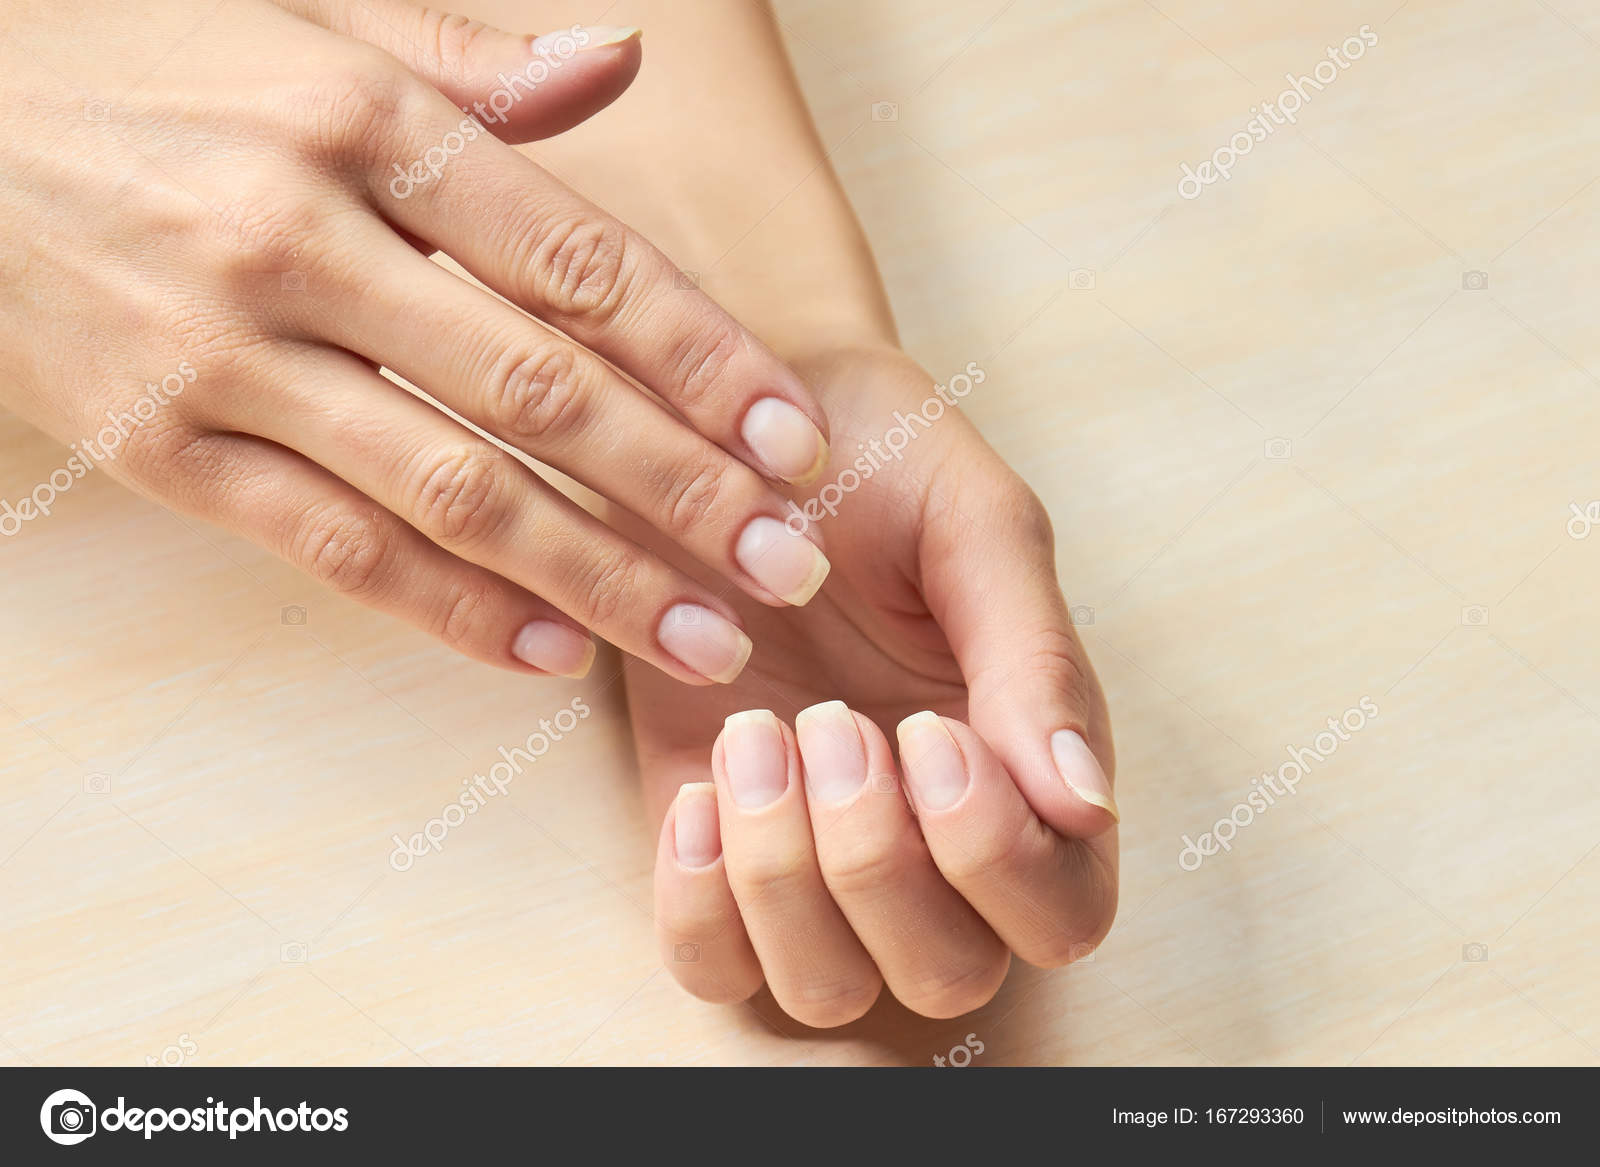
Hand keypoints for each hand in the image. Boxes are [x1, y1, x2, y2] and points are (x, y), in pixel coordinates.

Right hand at [0, 0, 832, 684]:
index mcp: (365, 119)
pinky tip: (547, 655)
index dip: (707, 361)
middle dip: (683, 493)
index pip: (584, 262)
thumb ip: (470, 62)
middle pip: (540, 392)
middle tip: (787, 568)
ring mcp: (224, 352)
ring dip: (595, 578)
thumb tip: (616, 66)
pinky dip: (446, 608)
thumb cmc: (138, 60)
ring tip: (702, 640)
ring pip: (450, 490)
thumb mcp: (305, 20)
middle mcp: (303, 237)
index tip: (796, 443)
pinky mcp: (157, 445)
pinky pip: (328, 545)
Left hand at [629, 346, 1117, 1025]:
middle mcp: (932, 839)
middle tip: (833, 723)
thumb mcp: (975, 527)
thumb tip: (1085, 801)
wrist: (735, 419)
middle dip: (880, 863)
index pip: (1062, 911)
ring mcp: (817, 853)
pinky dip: (701, 903)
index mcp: (1027, 768)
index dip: (996, 854)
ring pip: (827, 988)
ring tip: (758, 733)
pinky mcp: (714, 844)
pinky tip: (702, 787)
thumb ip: (1037, 659)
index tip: (930, 729)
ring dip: (786, 880)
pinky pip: (711, 963)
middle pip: (947, 975)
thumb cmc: (880, 462)